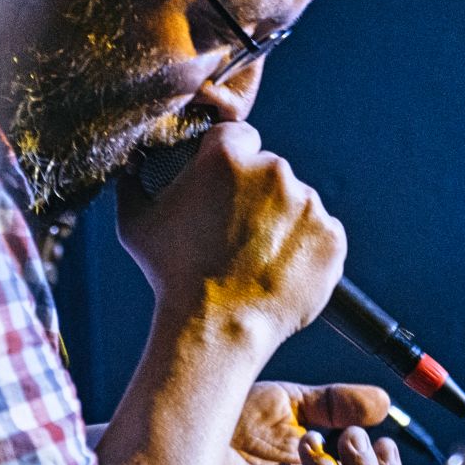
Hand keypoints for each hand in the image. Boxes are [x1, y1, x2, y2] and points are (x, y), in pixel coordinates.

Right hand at [116, 122, 345, 350]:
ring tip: (257, 258)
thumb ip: (134, 183)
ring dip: (282, 221)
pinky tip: (280, 270)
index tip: (222, 189)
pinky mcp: (331, 235)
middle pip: (270, 170)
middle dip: (256, 194)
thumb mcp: (135, 223)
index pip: (239, 136)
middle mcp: (273, 169)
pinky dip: (306, 248)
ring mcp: (308, 203)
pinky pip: (321, 233)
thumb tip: (133, 164)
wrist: (216, 327)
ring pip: (297, 202)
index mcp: (227, 155)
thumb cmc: (170, 275)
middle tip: (235, 232)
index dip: (229, 163)